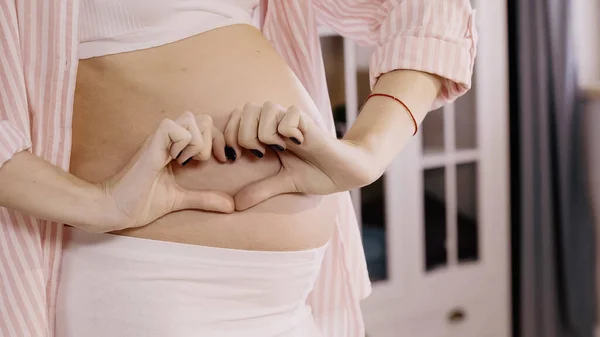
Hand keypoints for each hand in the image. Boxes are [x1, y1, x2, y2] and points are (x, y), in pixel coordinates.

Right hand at [100, 111, 233, 231]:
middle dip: (212, 140)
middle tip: (200, 162)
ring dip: (197, 142)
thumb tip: (231, 206)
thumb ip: (204, 199)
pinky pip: (173, 128)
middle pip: (203, 118)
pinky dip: (182, 143)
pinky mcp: (151, 147)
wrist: (114, 209)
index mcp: (175, 147)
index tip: (222, 161)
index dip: (219, 141)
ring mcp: (159, 140)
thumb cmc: (141, 201)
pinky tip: (175, 161)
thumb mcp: (180, 200)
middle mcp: (168, 139)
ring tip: (184, 162)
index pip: (206, 126)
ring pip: (191, 119)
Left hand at [224, 102, 379, 209]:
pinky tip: (298, 144)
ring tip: (280, 149)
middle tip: (258, 154)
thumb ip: (259, 190)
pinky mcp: (308, 121)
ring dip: (266, 133)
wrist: (345, 172)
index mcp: (266, 131)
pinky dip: (287, 133)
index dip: (228, 135)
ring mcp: (292, 118)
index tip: (234, 157)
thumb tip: (234, 206)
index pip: (235, 117)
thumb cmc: (316, 173)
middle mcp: (277, 120)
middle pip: (246, 109)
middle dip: (244, 135)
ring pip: (265, 110)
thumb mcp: (282, 183)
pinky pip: (286, 118)